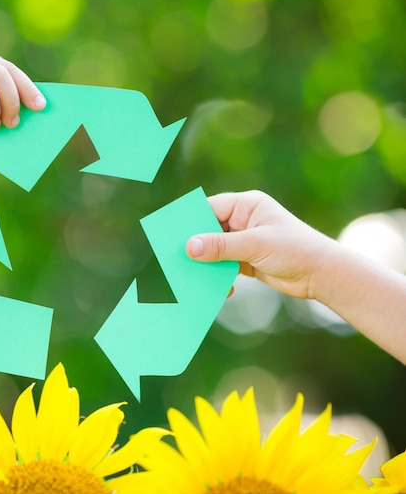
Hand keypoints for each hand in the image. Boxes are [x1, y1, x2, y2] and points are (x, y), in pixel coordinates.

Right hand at [185, 190, 335, 299]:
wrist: (322, 275)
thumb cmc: (295, 250)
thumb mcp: (255, 245)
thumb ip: (221, 246)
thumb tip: (189, 247)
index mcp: (247, 205)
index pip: (210, 208)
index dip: (191, 220)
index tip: (172, 234)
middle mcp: (244, 220)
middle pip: (209, 229)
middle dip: (196, 245)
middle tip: (177, 258)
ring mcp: (244, 240)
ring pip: (215, 249)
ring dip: (206, 264)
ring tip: (192, 276)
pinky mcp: (247, 260)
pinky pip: (223, 265)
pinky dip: (218, 276)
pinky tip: (217, 289)